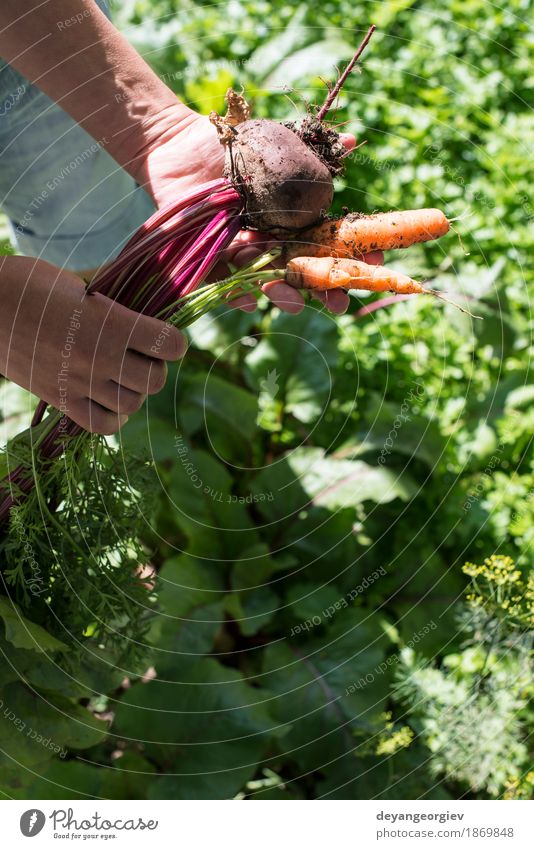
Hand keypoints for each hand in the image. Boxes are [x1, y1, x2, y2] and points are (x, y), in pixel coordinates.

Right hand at [0, 257, 185, 433]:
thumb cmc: (30, 285)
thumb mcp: (80, 284)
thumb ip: (116, 305)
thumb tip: (148, 313)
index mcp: (111, 323)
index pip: (170, 345)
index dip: (173, 342)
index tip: (162, 338)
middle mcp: (101, 358)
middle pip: (156, 381)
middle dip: (154, 367)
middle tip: (139, 356)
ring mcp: (80, 384)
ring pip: (133, 404)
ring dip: (134, 391)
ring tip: (121, 376)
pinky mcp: (61, 402)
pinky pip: (104, 425)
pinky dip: (114, 416)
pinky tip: (109, 399)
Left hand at [136, 109, 374, 314]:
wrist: (177, 143)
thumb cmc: (231, 145)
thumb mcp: (275, 141)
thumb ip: (310, 148)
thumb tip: (351, 141)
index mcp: (292, 220)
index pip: (326, 243)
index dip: (349, 254)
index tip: (372, 262)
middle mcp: (271, 241)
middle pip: (302, 272)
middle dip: (324, 291)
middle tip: (341, 304)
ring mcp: (242, 252)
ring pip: (266, 281)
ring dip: (283, 294)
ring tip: (293, 301)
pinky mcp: (209, 259)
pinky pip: (224, 284)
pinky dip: (236, 295)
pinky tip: (247, 301)